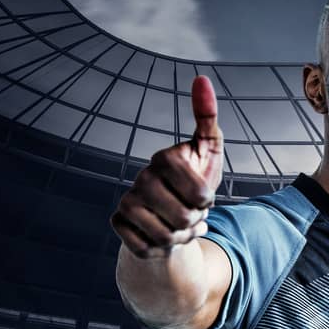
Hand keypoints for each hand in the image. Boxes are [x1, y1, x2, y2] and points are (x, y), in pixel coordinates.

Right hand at [111, 75, 225, 257]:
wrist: (174, 214)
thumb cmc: (196, 179)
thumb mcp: (209, 150)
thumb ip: (207, 117)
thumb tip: (201, 78)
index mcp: (164, 159)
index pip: (201, 194)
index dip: (208, 201)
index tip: (204, 195)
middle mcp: (141, 177)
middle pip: (184, 218)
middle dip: (196, 222)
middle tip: (193, 213)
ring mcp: (127, 201)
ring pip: (166, 236)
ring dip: (182, 237)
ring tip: (181, 225)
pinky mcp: (119, 223)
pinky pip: (147, 248)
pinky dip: (162, 249)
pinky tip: (162, 237)